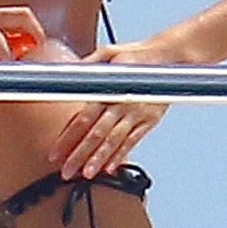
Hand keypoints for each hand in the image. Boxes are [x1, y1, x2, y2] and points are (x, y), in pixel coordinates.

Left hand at [47, 40, 174, 178]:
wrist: (170, 58)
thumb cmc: (137, 56)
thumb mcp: (108, 53)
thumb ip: (87, 66)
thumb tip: (67, 74)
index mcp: (108, 89)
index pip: (83, 118)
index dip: (67, 138)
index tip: (56, 152)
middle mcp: (121, 103)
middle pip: (96, 134)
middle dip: (79, 155)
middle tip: (66, 171)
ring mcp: (136, 114)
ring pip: (114, 141)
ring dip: (98, 159)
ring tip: (86, 174)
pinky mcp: (149, 121)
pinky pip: (133, 141)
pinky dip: (121, 155)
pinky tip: (110, 168)